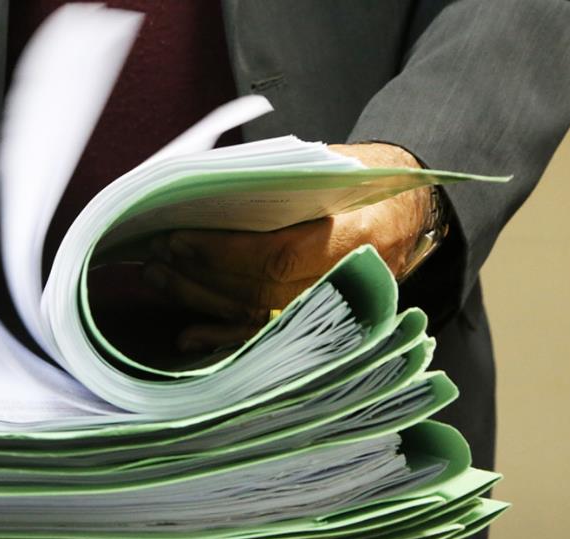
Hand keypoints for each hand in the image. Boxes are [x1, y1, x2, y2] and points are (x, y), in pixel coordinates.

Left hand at [145, 143, 429, 351]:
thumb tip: (205, 192)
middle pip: (258, 291)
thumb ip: (279, 183)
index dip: (220, 253)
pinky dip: (224, 339)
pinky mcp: (323, 326)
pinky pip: (266, 340)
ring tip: (161, 279)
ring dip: (200, 301)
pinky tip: (190, 335)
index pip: (276, 255)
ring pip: (256, 317)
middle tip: (157, 257)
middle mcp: (348, 282)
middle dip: (199, 276)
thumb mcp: (334, 166)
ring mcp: (336, 310)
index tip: (177, 239)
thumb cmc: (367, 182)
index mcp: (356, 234)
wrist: (412, 213)